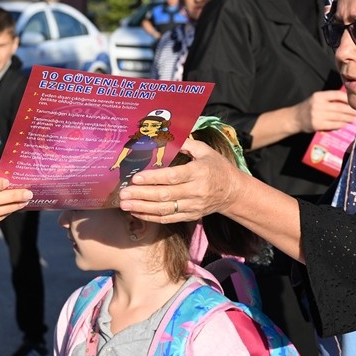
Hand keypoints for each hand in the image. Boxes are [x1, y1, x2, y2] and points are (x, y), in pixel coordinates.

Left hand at [118, 138, 246, 222]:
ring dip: (142, 207)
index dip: (153, 178)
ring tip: (124, 204)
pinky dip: (150, 217)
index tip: (136, 177)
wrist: (233, 192)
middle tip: (123, 193)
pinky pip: (168, 219)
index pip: (173, 177)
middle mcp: (196, 191)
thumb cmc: (217, 167)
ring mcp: (193, 206)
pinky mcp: (190, 216)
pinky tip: (136, 211)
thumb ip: (186, 143)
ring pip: (164, 209)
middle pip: (165, 195)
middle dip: (141, 194)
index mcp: (199, 172)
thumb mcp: (205, 151)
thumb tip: (165, 136)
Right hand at [294, 89, 355, 133]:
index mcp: (318, 96)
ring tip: (353, 119)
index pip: (337, 95)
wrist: (294, 118)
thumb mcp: (317, 99)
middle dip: (350, 110)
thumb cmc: (309, 108)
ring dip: (348, 118)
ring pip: (338, 117)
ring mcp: (317, 115)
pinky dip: (341, 125)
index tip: (354, 102)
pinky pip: (333, 125)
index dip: (347, 98)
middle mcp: (318, 104)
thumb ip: (330, 99)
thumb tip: (348, 101)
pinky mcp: (317, 125)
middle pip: (339, 107)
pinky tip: (344, 124)